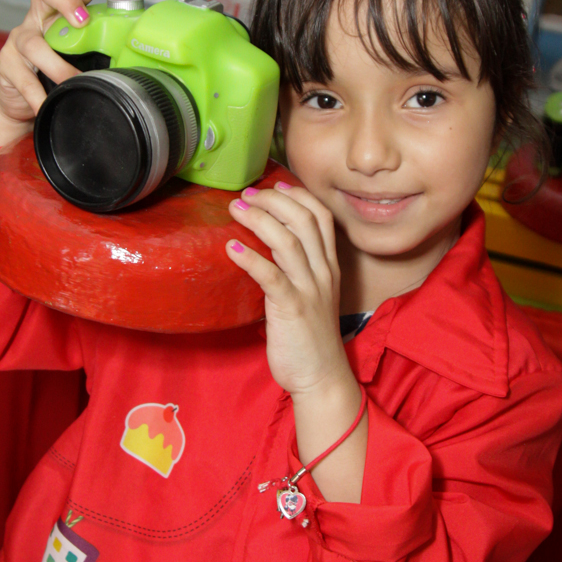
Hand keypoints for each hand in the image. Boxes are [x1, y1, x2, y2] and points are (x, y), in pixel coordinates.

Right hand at [0, 0, 129, 149]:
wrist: (22, 102)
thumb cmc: (59, 73)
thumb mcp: (83, 55)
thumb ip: (103, 49)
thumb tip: (139, 58)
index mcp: (64, 10)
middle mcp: (40, 17)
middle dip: (66, 0)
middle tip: (84, 22)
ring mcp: (20, 38)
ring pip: (34, 43)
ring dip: (57, 65)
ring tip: (74, 81)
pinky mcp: (6, 63)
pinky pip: (23, 78)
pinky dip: (37, 95)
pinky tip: (47, 104)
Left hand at [226, 182, 349, 398]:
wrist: (321, 376)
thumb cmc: (309, 337)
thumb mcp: (312, 295)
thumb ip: (297, 270)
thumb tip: (266, 246)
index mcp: (329, 266)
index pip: (321, 216)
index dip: (297, 194)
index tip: (273, 184)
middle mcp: (323, 272)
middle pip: (304, 220)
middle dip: (274, 200)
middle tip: (246, 194)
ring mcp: (310, 289)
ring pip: (288, 241)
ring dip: (259, 220)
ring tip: (236, 209)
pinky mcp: (292, 308)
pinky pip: (271, 275)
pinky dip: (251, 258)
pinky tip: (232, 248)